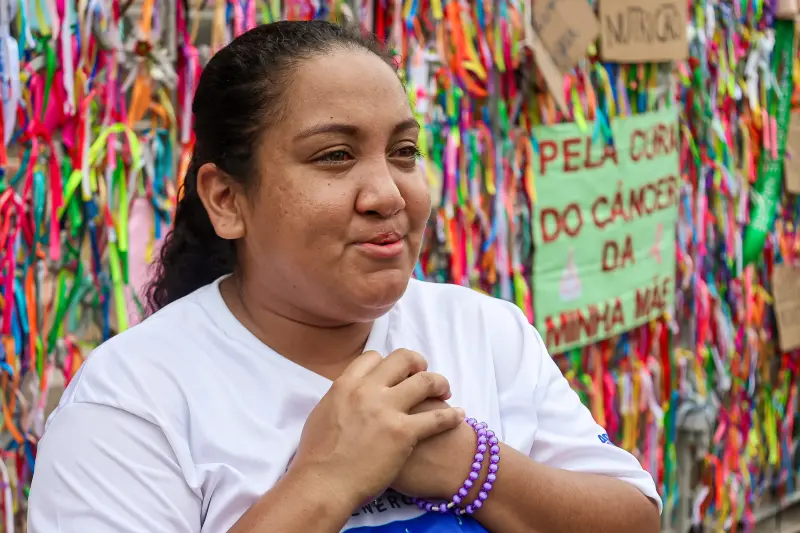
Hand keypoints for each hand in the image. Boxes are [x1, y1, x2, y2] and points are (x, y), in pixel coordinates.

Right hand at [288, 350, 464, 510]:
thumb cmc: (316, 458)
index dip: (387, 363)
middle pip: (403, 359)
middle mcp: (368, 390)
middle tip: (423, 373)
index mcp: (346, 384)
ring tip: (445, 390)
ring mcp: (387, 410)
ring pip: (425, 381)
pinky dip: (451, 416)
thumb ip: (340, 399)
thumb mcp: (322, 414)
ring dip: (439, 382)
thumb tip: (348, 396)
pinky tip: (459, 416)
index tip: (395, 373)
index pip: (373, 357)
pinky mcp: (404, 432)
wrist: (323, 484)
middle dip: (417, 363)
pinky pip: (437, 418)